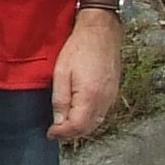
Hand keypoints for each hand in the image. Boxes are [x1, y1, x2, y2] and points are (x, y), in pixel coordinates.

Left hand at [47, 8, 123, 140]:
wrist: (101, 31)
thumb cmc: (79, 47)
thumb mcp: (61, 73)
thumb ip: (60, 100)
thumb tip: (59, 121)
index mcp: (90, 96)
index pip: (76, 127)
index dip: (61, 134)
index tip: (50, 133)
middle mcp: (104, 100)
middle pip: (88, 128)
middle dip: (70, 133)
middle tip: (55, 131)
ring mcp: (111, 96)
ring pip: (96, 122)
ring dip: (80, 127)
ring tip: (64, 124)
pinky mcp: (114, 91)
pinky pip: (102, 112)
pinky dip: (89, 118)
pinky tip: (79, 112)